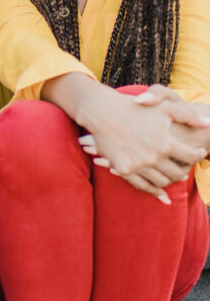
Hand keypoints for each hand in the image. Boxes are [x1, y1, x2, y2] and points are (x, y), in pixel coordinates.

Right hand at [77, 90, 209, 200]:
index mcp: (165, 143)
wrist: (102, 111)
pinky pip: (142, 186)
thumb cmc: (135, 106)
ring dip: (170, 181)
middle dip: (185, 170)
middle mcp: (153, 157)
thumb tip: (208, 124)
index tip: (198, 152)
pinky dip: (154, 192)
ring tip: (172, 174)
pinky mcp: (124, 169)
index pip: (191, 157)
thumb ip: (188, 116)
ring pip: (162, 182)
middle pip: (178, 174)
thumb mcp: (164, 107)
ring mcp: (137, 165)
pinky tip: (161, 194)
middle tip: (185, 166)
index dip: (198, 154)